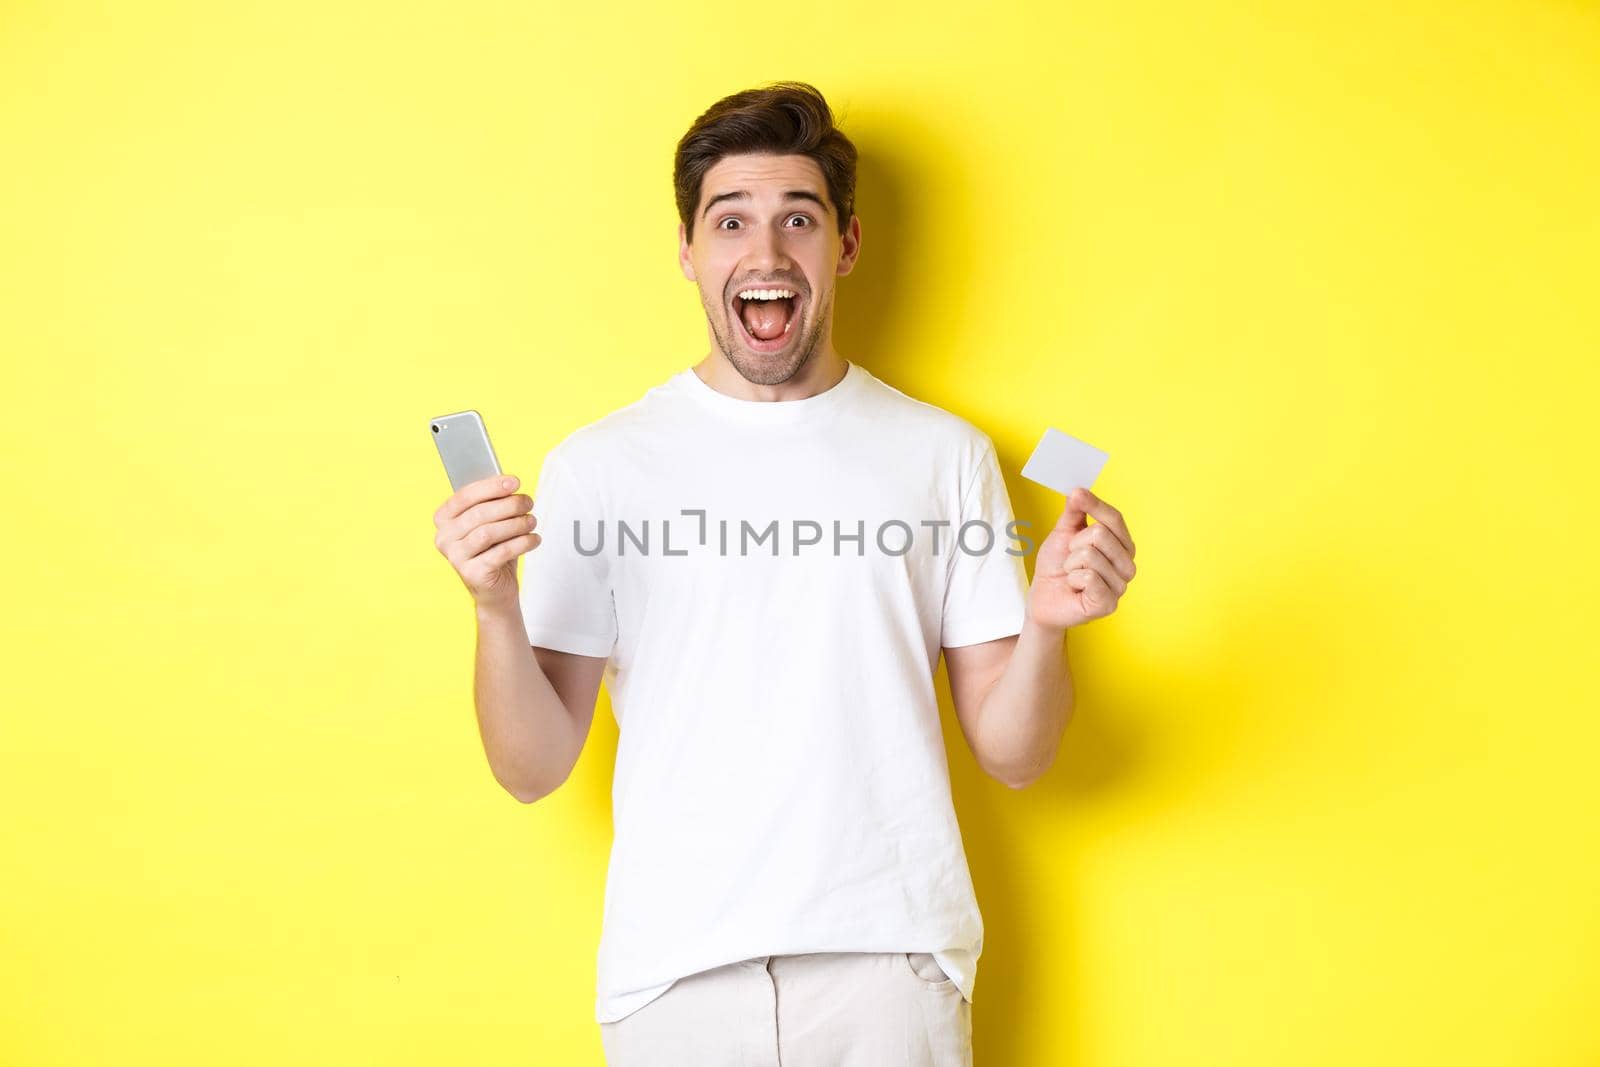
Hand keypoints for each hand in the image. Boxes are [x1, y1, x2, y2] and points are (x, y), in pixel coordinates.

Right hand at [433, 474, 540, 607]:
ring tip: (531, 521)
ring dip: (516, 524)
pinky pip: (500, 553)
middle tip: (528, 502)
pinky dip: (521, 543)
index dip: (491, 487)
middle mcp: (444, 538)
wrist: (495, 588)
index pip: (465, 496)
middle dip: (508, 505)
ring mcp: (455, 557)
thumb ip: (493, 502)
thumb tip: (508, 482)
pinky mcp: (472, 574)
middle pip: (479, 514)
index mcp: (443, 519)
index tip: (515, 482)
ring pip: (488, 533)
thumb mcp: (491, 522)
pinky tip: (534, 539)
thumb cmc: (493, 549)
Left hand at [1028, 487, 1136, 631]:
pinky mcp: (1108, 604)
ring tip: (1072, 574)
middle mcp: (1127, 565)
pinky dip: (1073, 579)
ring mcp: (1120, 586)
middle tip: (1070, 558)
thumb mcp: (1063, 533)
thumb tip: (1079, 490)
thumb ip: (1074, 511)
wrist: (1043, 598)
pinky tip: (1074, 587)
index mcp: (1121, 545)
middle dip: (1074, 544)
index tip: (1077, 495)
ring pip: (1090, 555)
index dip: (1095, 505)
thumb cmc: (1057, 566)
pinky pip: (1088, 577)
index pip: (1115, 519)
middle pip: (1101, 534)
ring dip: (1070, 564)